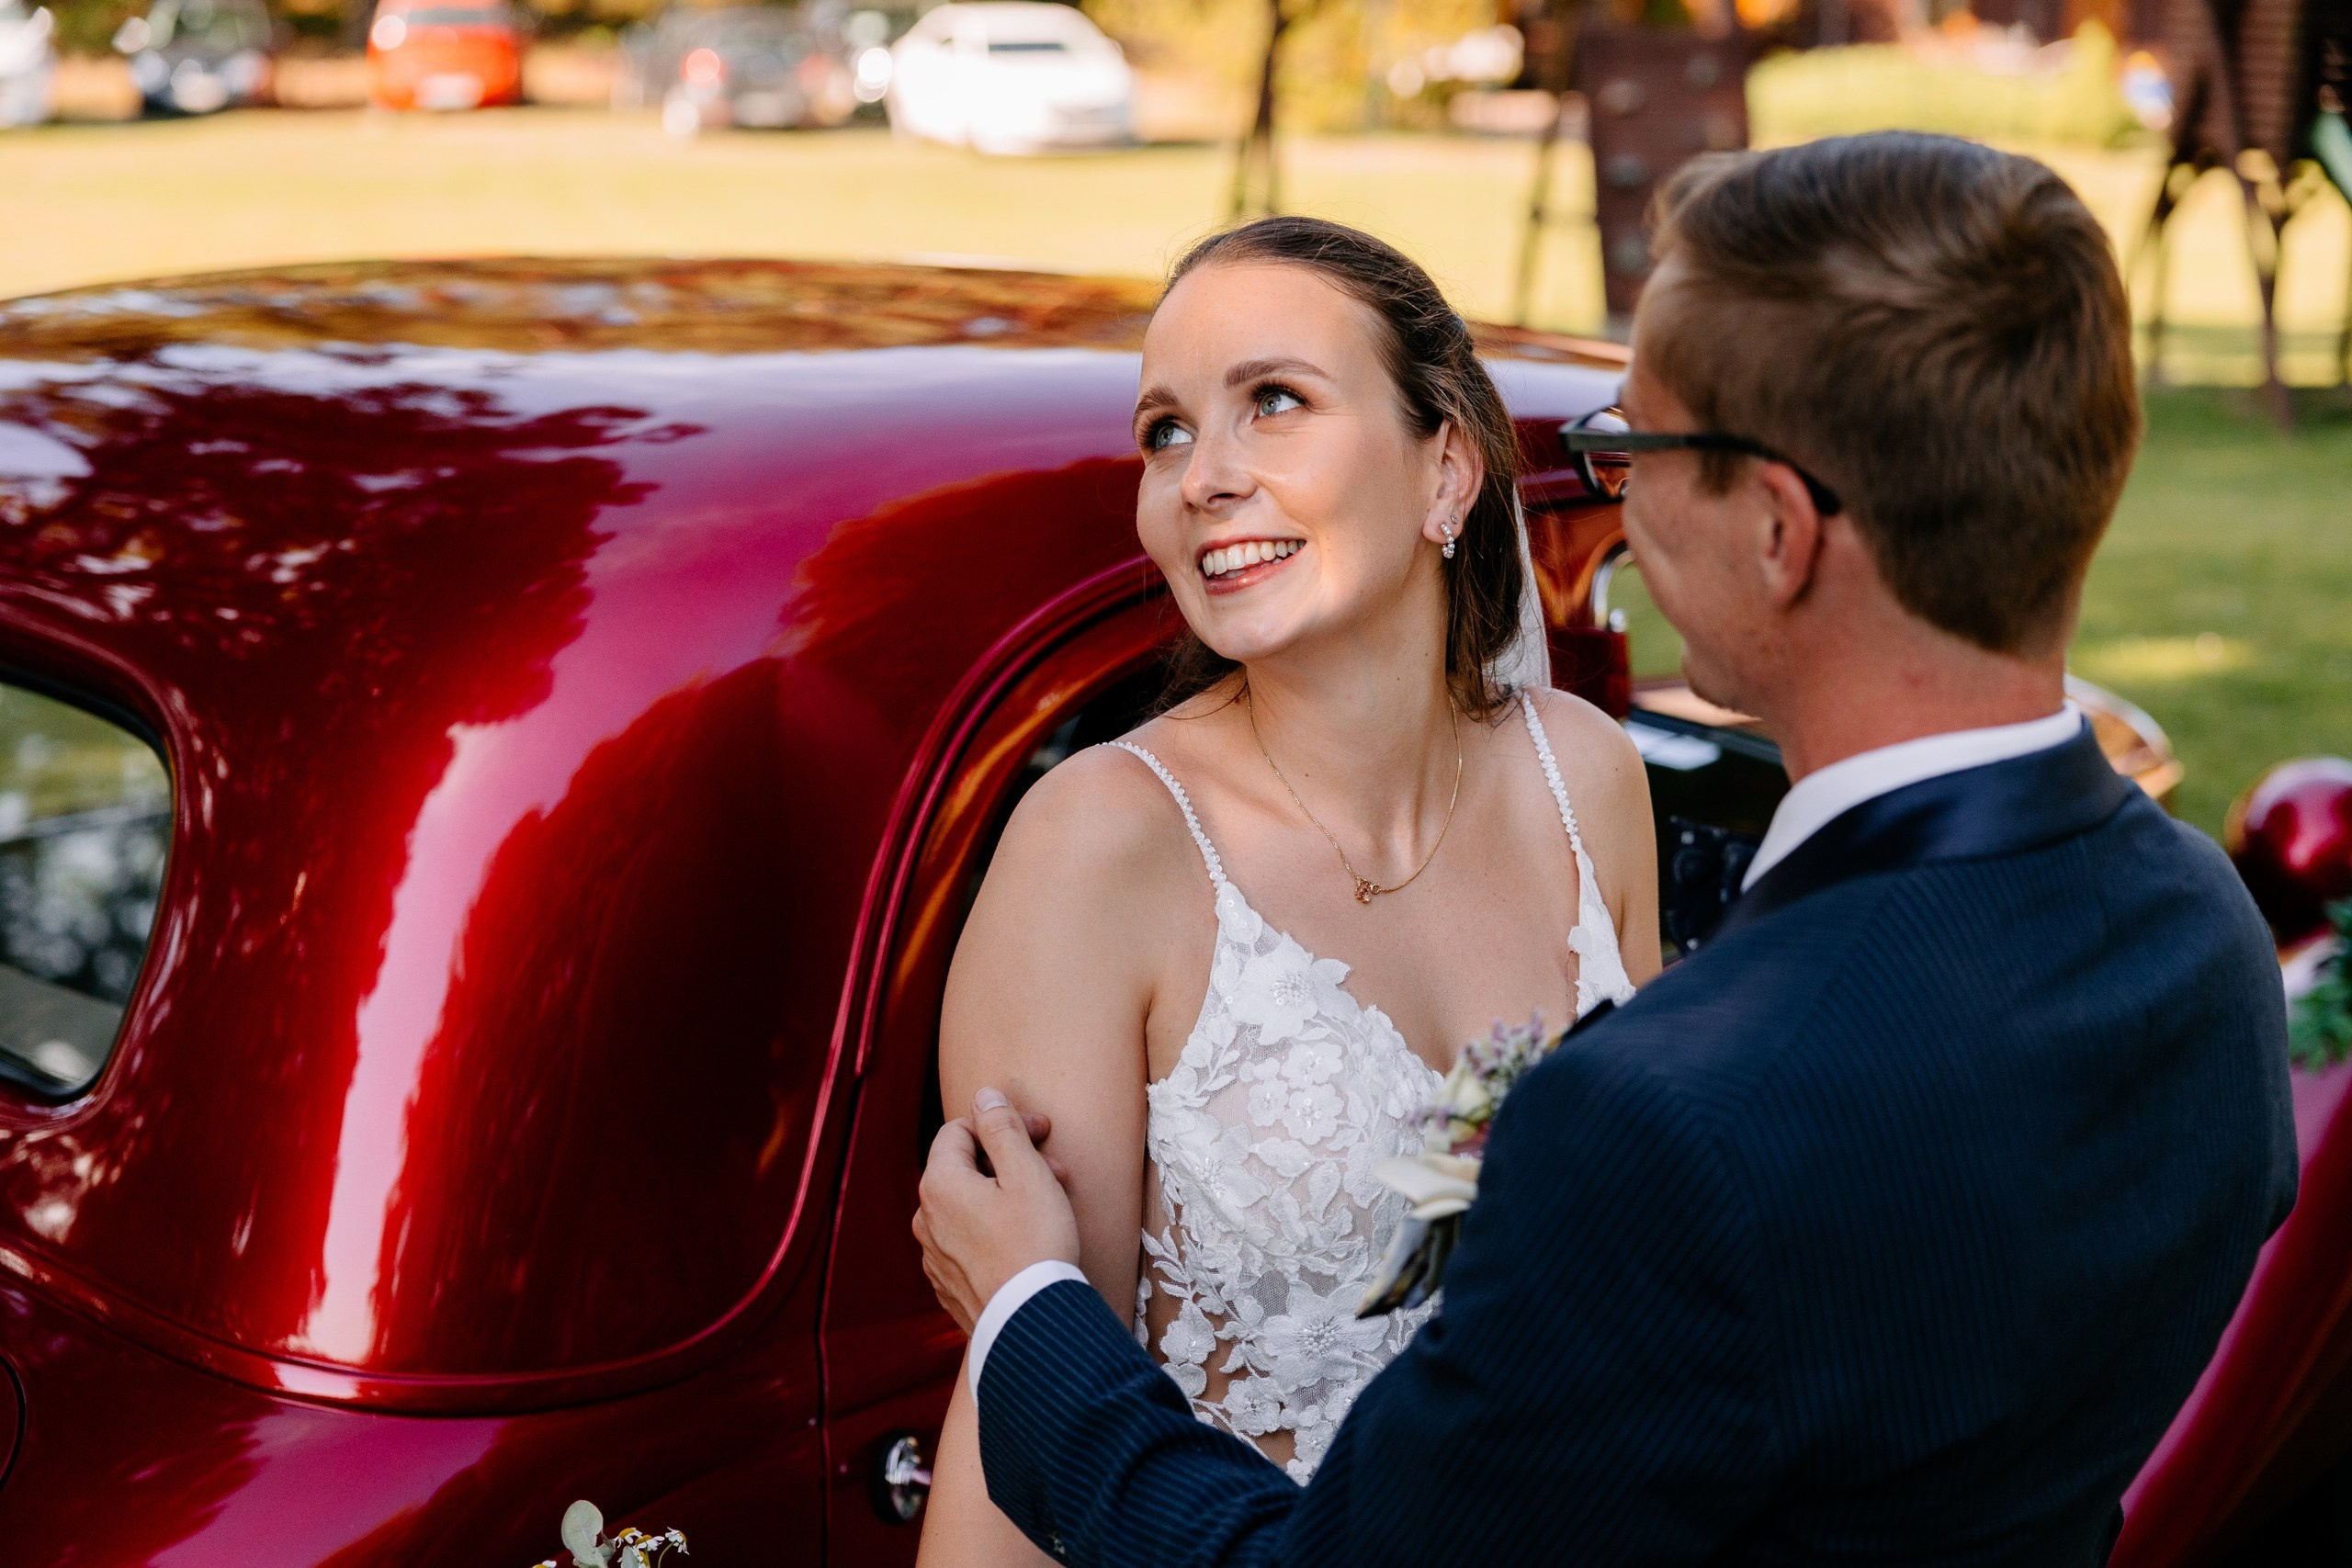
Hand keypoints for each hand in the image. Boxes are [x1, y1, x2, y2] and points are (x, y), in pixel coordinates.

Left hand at [914, 1088, 1080, 1335]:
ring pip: (968, 1206)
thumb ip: (1002, 1129)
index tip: (1043, 1132)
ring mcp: (934, 1256)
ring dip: (1006, 1195)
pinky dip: (995, 1230)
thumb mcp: (1027, 1175)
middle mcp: (926, 1218)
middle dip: (1011, 1161)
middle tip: (1056, 1171)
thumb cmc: (1035, 1244)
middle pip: (965, 1168)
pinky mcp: (949, 1285)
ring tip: (1048, 1207)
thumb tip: (984, 1096)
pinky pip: (969, 1241)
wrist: (1031, 1325)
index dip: (1004, 1123)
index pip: (961, 1130)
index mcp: (939, 1184)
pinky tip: (1027, 1241)